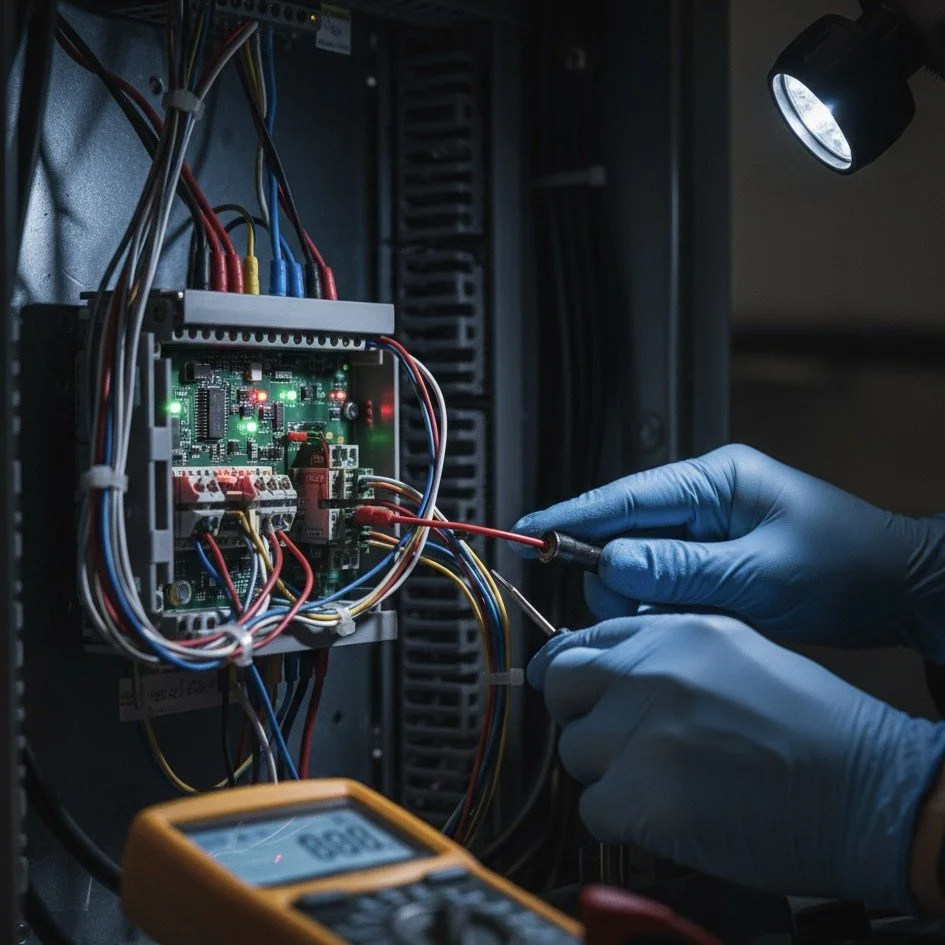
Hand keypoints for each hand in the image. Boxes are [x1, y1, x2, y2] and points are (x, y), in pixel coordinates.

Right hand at [514, 444, 944, 660]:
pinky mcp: (712, 564)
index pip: (624, 495)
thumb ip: (680, 568)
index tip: (527, 531)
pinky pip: (665, 585)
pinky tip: (690, 622)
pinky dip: (666, 608)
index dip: (571, 515)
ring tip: (686, 618)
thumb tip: (609, 564)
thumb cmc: (845, 566)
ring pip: (640, 566)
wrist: (898, 590)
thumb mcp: (760, 571)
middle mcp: (703, 501)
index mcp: (713, 480)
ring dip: (646, 598)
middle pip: (624, 535)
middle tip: (643, 611)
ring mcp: (706, 534)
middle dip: (619, 576)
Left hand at [528, 614, 944, 908]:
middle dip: (578, 714)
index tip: (581, 693)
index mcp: (672, 632)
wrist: (866, 788)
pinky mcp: (637, 795)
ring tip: (664, 780)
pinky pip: (592, 808)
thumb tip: (610, 668)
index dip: (578, 673)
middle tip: (614, 740)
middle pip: (559, 685)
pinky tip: (668, 813)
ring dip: (606, 771)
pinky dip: (620, 819)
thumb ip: (666, 653)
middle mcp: (647, 671)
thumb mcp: (736, 651)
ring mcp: (638, 731)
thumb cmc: (815, 727)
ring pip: (574, 751)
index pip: (581, 640)